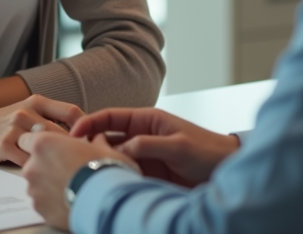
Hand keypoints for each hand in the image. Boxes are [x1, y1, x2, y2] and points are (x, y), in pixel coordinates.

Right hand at [0, 95, 83, 166]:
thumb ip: (48, 117)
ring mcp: (15, 128)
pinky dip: (36, 169)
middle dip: (74, 150)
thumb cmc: (0, 123)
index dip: (86, 129)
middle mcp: (27, 112)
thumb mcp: (25, 111)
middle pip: (63, 133)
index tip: (92, 144)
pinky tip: (40, 174)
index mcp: (36, 101)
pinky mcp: (4, 145)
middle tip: (82, 163)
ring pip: (47, 148)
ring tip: (63, 171)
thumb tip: (80, 133)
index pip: (72, 112)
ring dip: (56, 161)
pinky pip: (28, 161)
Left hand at [18, 130, 136, 231]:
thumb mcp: (103, 148)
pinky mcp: (40, 209)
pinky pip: (42, 202)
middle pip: (32, 163)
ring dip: (48, 184)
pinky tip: (69, 200)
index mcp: (43, 144)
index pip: (26, 139)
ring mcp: (34, 190)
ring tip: (70, 187)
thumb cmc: (103, 169)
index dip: (38, 144)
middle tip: (66, 169)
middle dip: (45, 165)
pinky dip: (52, 201)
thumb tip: (98, 139)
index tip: (51, 148)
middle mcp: (33, 166)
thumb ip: (94, 141)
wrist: (105, 201)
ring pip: (36, 184)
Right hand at [70, 107, 238, 187]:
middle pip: (108, 138)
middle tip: (80, 160)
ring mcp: (145, 156)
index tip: (73, 133)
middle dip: (92, 146)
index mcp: (148, 120)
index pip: (111, 117)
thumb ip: (148, 145)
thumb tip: (120, 149)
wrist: (229, 172)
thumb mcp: (178, 146)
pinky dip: (117, 178)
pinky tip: (111, 185)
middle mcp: (143, 136)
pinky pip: (126, 174)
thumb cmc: (209, 151)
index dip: (90, 123)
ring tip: (93, 175)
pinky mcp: (148, 174)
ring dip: (105, 165)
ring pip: (115, 158)